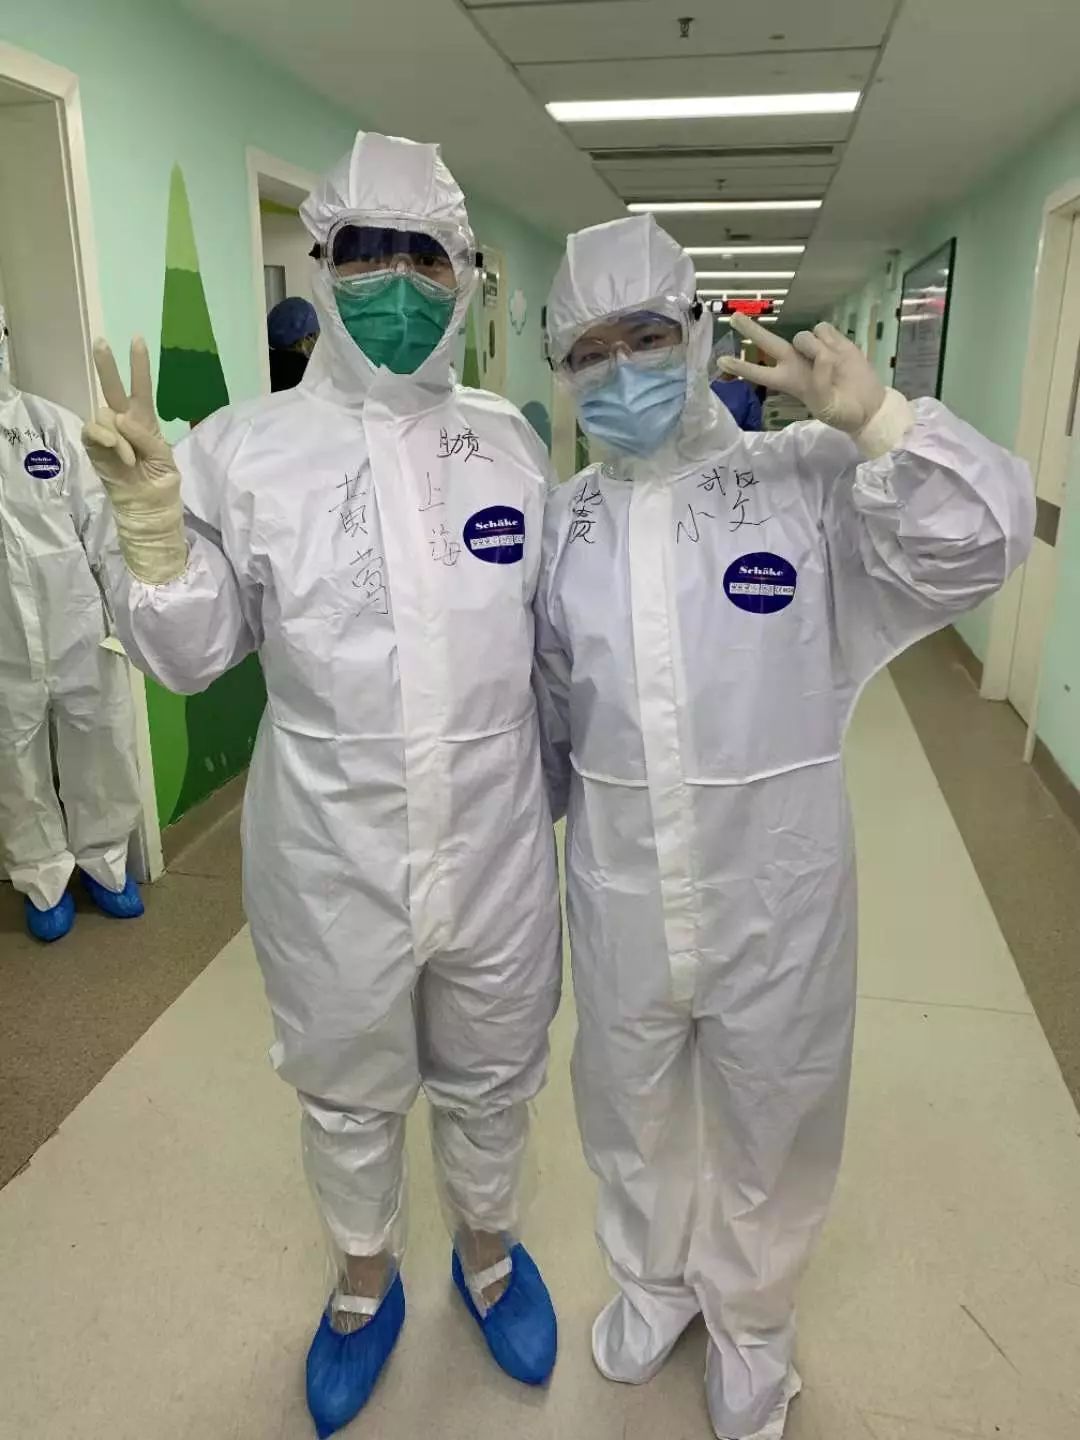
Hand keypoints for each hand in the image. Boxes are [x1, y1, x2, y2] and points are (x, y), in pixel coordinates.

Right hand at [82, 339, 187, 583]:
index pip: (141, 388)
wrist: (148, 505)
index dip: (139, 365)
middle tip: (100, 342)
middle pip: (114, 389)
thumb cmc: (160, 481)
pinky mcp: (94, 446)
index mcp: (144, 421)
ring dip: (119, 434)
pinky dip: (108, 440)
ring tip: (130, 457)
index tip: (137, 339)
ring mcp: (108, 433)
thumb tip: (120, 419)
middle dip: (107, 366)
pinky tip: (120, 454)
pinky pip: (95, 431)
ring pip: (105, 415)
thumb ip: (144, 436)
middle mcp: (124, 422)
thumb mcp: (163, 457)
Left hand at [721, 313, 886, 436]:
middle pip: (769, 343)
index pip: (759, 374)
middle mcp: (795, 363)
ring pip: (802, 336)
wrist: (868, 404)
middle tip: (734, 318)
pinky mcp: (832, 339)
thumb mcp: (828, 408)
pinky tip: (841, 353)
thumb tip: (820, 357)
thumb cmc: (843, 411)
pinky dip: (831, 339)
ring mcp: (812, 349)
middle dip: (751, 330)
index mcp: (789, 383)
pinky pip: (823, 329)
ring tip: (833, 366)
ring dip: (814, 348)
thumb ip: (820, 384)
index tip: (721, 361)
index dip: (742, 367)